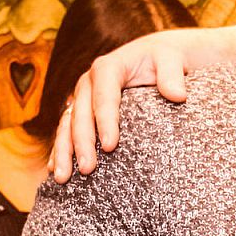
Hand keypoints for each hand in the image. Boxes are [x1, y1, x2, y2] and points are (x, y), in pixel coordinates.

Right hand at [50, 35, 191, 182]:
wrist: (153, 57)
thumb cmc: (164, 59)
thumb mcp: (171, 60)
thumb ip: (172, 75)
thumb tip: (178, 96)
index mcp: (108, 68)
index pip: (104, 96)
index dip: (106, 121)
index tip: (112, 146)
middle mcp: (88, 82)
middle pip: (81, 114)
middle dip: (82, 143)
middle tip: (88, 169)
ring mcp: (82, 98)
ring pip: (67, 125)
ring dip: (64, 151)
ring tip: (64, 178)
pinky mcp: (82, 111)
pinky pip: (67, 131)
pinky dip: (61, 150)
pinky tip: (56, 170)